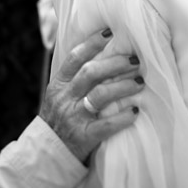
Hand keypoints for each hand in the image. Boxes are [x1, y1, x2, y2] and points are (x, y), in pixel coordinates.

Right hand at [41, 28, 145, 162]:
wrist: (47, 155)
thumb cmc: (59, 121)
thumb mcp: (59, 97)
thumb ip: (74, 80)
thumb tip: (101, 56)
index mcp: (58, 85)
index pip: (74, 58)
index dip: (92, 43)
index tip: (110, 32)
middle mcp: (65, 98)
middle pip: (90, 73)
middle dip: (115, 63)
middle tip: (135, 60)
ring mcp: (74, 117)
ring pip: (100, 95)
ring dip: (123, 86)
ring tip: (140, 82)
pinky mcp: (84, 137)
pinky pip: (106, 125)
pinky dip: (123, 118)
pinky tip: (135, 111)